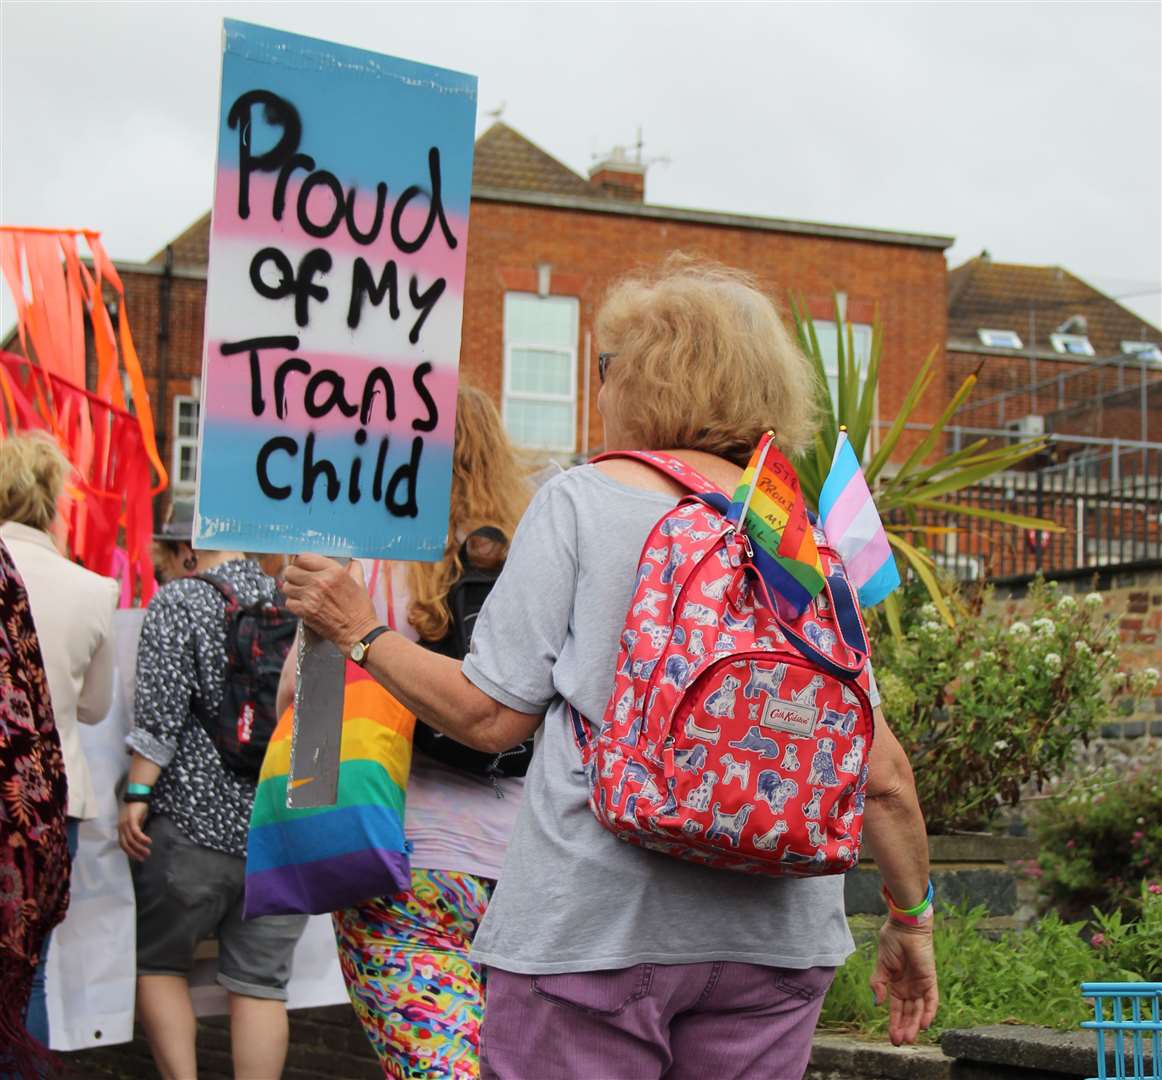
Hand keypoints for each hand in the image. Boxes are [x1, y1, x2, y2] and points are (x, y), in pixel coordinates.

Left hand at [118, 802, 151, 861]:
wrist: (138, 796)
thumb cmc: (138, 808)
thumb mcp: (136, 821)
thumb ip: (136, 829)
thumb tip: (140, 840)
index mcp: (121, 829)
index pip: (123, 844)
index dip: (129, 852)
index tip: (137, 858)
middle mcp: (121, 827)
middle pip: (125, 844)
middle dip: (134, 853)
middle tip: (143, 858)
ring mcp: (125, 824)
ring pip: (131, 840)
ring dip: (139, 848)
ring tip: (147, 852)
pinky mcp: (131, 820)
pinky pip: (136, 832)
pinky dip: (141, 838)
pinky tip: (148, 842)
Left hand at [282, 555, 377, 653]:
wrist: (359, 632)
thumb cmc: (360, 609)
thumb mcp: (360, 583)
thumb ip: (354, 568)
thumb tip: (350, 561)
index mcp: (334, 571)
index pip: (304, 557)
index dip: (301, 562)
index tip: (303, 567)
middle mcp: (320, 581)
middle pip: (291, 571)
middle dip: (294, 575)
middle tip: (299, 580)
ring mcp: (310, 597)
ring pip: (287, 586)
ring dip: (292, 590)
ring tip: (301, 594)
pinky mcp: (305, 612)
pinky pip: (288, 602)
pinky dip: (293, 604)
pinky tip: (303, 605)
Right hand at [870, 919, 938, 1045]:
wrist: (904, 927)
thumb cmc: (891, 942)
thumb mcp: (880, 966)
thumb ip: (878, 984)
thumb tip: (877, 1003)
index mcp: (897, 985)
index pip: (897, 1009)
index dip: (894, 1023)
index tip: (891, 1038)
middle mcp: (910, 988)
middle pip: (909, 1013)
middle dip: (904, 1028)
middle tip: (899, 1042)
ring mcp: (921, 985)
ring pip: (919, 1010)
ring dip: (914, 1024)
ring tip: (909, 1037)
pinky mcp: (930, 980)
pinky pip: (932, 1000)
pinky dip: (929, 1012)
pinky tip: (923, 1024)